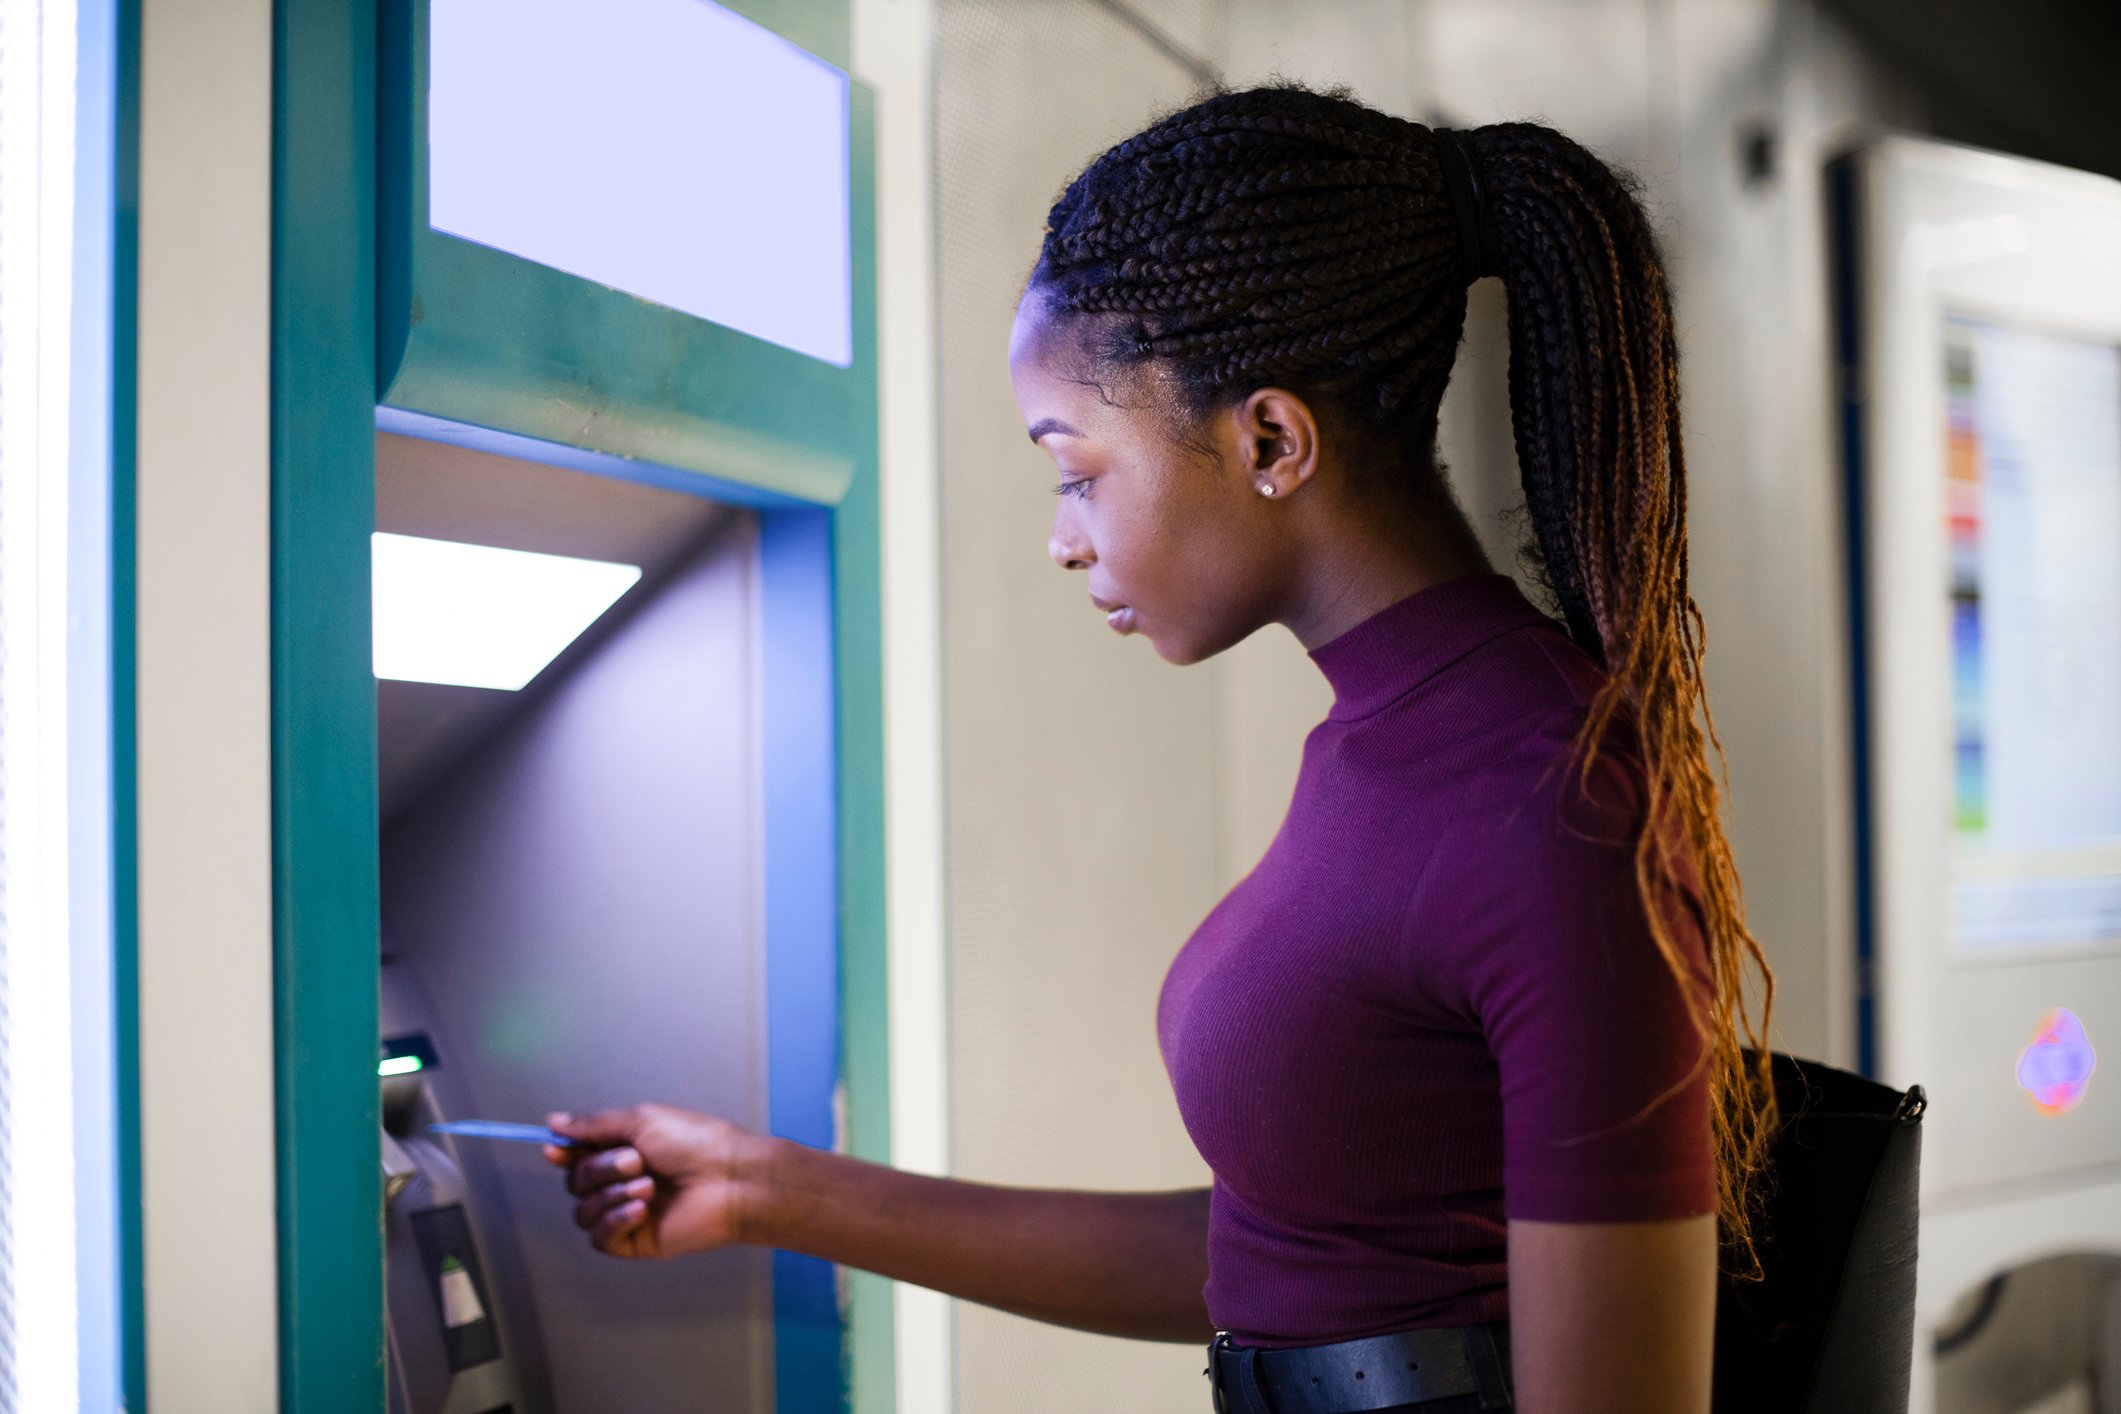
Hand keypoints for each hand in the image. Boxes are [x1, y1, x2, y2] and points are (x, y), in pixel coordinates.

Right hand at [544, 1104, 775, 1259]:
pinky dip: (614, 1220)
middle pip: (576, 1181)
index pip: (577, 1155)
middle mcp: (622, 1181)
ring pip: (583, 1211)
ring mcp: (627, 1212)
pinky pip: (599, 1238)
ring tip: (648, 1187)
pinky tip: (640, 1211)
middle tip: (637, 1161)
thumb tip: (554, 1121)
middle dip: (600, 1169)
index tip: (555, 1150)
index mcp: (624, 1149)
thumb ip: (595, 1125)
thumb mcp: (642, 1121)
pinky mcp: (635, 1241)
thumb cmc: (697, 1143)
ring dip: (611, 1194)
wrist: (731, 1180)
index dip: (563, 1153)